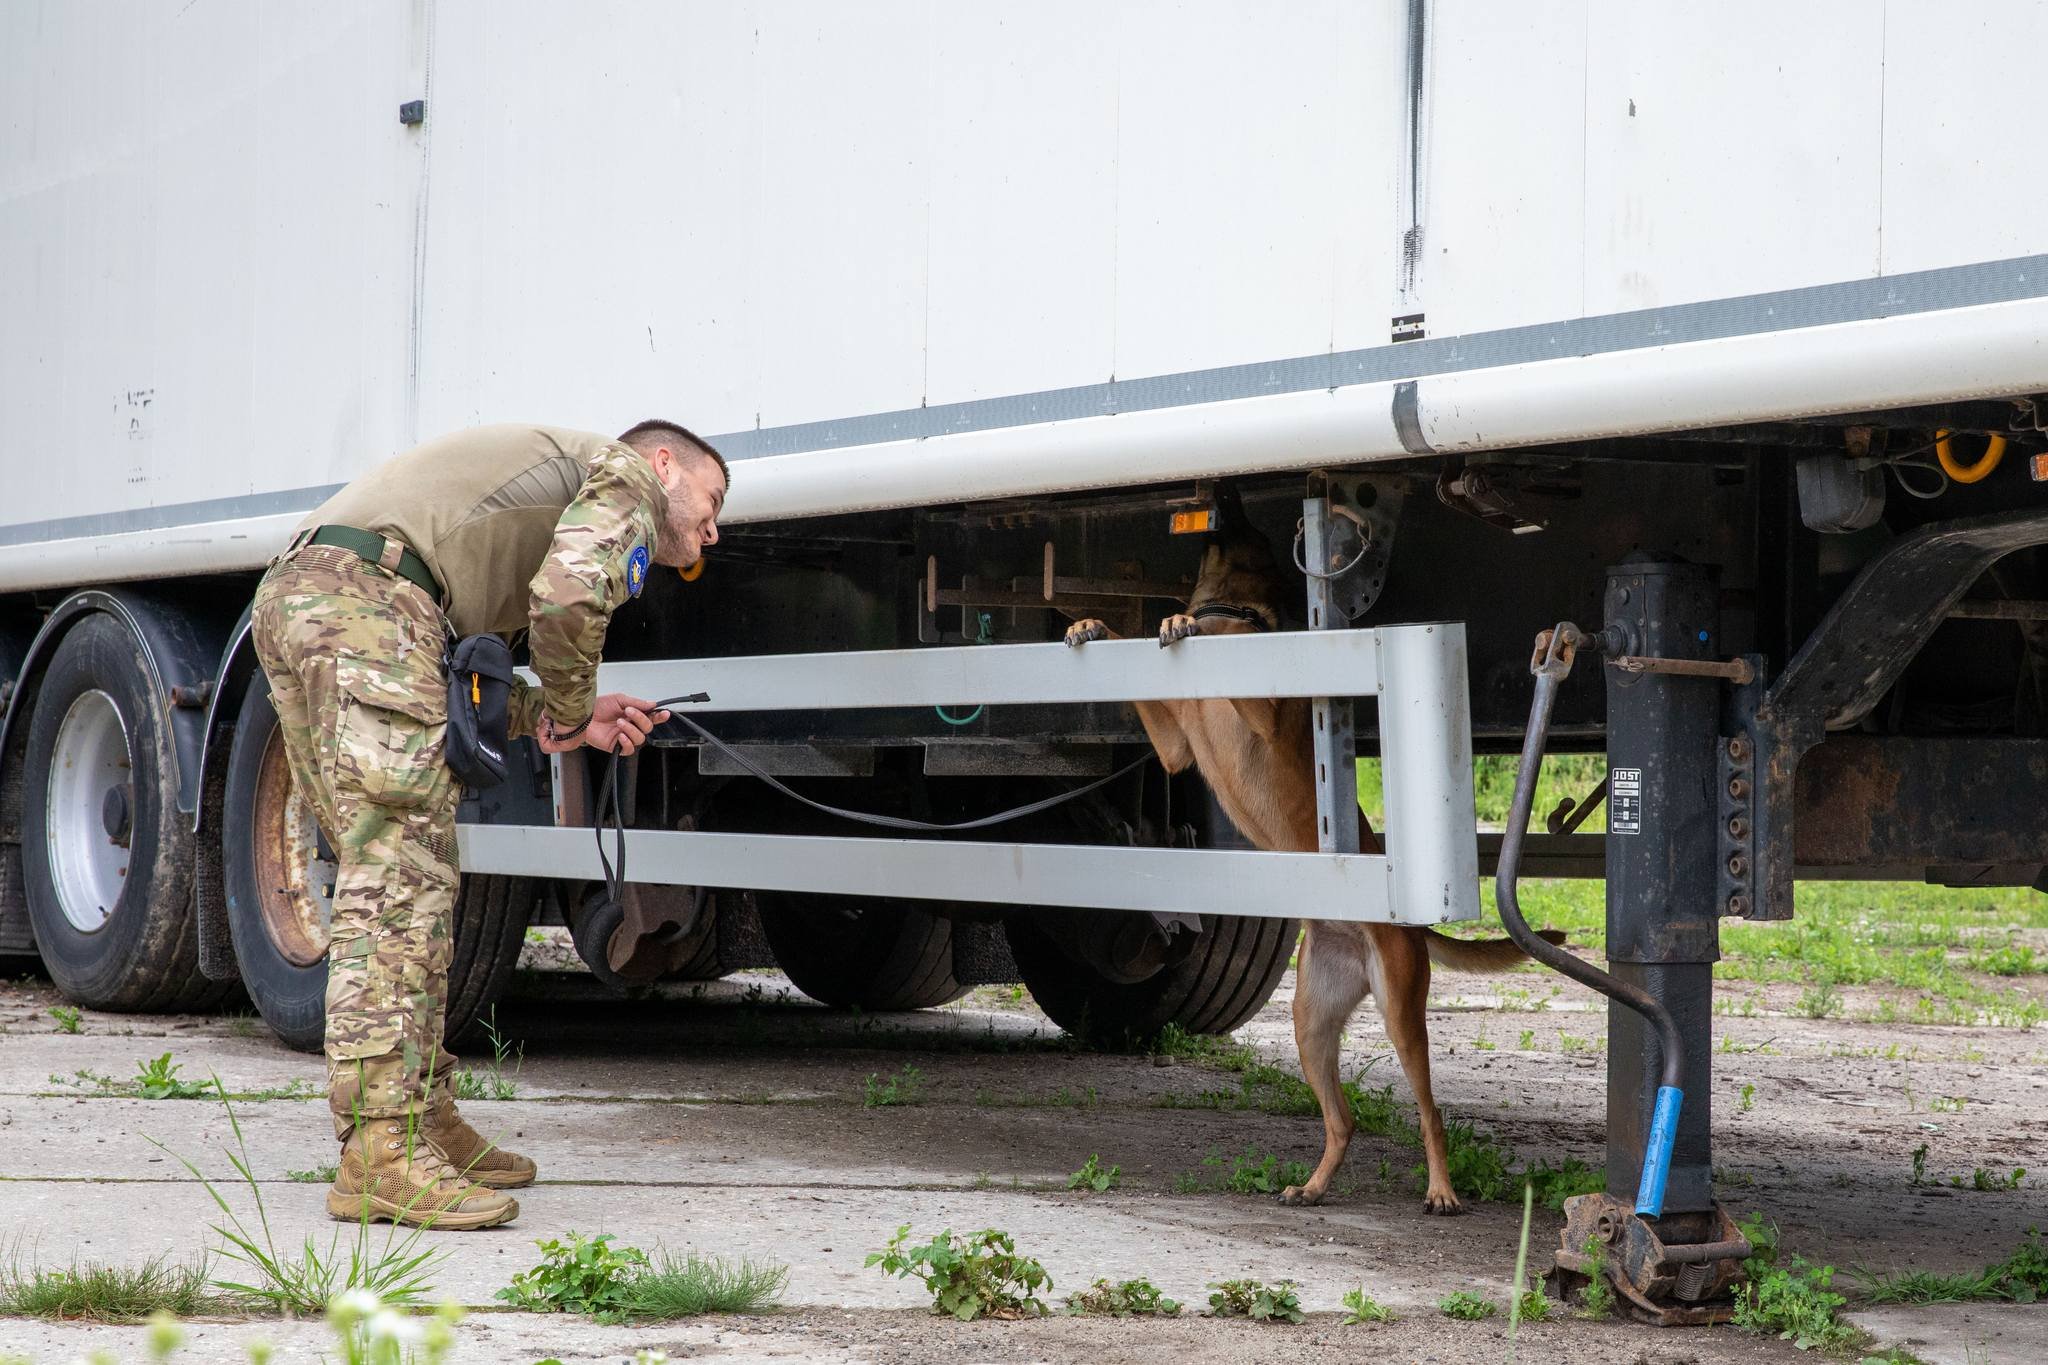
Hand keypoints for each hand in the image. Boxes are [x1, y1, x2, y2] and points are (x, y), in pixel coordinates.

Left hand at [537, 693, 669, 756]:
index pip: (650, 717)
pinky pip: (628, 749)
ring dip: (632, 729)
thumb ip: (637, 703)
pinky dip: (627, 742)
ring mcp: (623, 737)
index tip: (664, 714)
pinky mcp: (615, 746)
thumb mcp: (619, 699)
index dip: (659, 716)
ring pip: (639, 738)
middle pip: (647, 728)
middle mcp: (630, 726)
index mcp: (632, 715)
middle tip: (630, 712)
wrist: (581, 717)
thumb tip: (652, 704)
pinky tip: (621, 735)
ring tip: (620, 722)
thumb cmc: (596, 707)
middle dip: (642, 719)